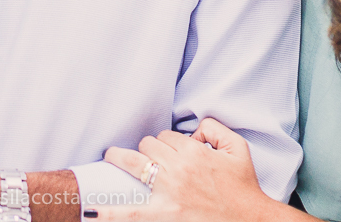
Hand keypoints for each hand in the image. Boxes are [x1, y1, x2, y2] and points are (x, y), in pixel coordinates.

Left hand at [95, 120, 274, 221]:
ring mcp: (169, 193)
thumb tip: (194, 128)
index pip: (166, 136)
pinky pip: (131, 213)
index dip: (168, 141)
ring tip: (110, 157)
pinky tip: (89, 210)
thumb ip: (215, 128)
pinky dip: (109, 212)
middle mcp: (178, 170)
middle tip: (154, 158)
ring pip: (135, 164)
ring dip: (120, 159)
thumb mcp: (237, 148)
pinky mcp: (164, 215)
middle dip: (149, 148)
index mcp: (194, 152)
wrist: (251, 221)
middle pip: (148, 145)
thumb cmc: (243, 186)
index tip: (175, 150)